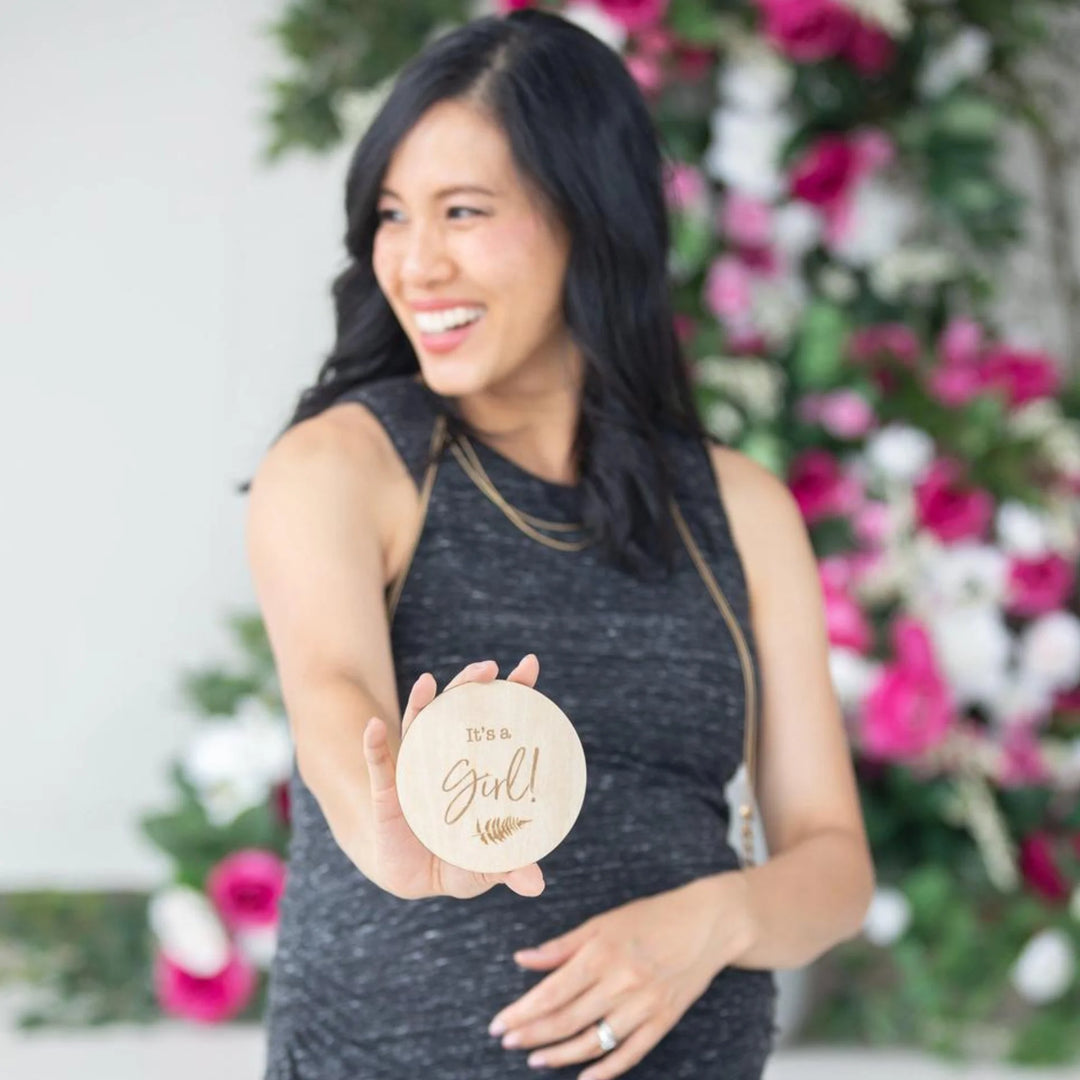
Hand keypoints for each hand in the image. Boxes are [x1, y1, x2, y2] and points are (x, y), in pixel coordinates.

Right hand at [362, 654, 546, 900]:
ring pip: (419, 727)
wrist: (416, 879)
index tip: (530, 665)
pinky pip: (379, 765)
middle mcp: (446, 758)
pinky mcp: (388, 793)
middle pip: (457, 710)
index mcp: (477, 767)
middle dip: (471, 684)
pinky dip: (374, 745)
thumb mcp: (487, 865)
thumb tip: (536, 884)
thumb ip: (510, 867)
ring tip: (429, 681)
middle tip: (489, 668)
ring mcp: (415, 771)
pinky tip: (373, 727)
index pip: (497, 720)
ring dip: (422, 702)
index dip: (513, 691)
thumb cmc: (459, 860)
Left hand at [488, 874, 755, 1078]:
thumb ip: (562, 946)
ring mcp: (645, 1005)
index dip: (522, 1011)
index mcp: (602, 953)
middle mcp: (622, 982)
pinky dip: (606, 1069)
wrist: (708, 923)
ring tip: (535, 1059)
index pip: (552, 992)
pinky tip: (583, 1078)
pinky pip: (631, 1053)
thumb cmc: (651, 918)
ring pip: (594, 1040)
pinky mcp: (664, 1020)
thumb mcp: (603, 922)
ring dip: (560, 1055)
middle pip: (567, 1019)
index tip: (498, 1024)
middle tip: (507, 1042)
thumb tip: (522, 959)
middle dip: (532, 1034)